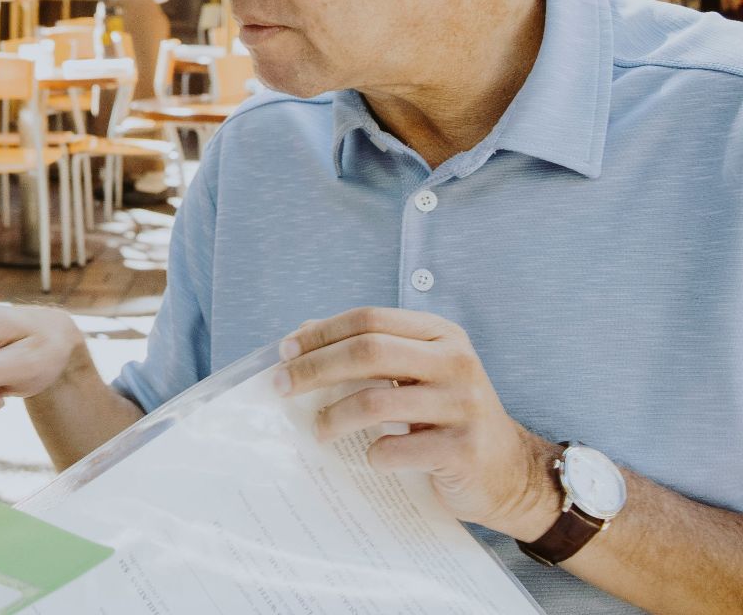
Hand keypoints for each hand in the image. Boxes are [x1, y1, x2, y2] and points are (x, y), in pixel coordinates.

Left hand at [276, 308, 557, 538]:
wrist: (509, 471)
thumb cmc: (447, 417)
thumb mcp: (416, 372)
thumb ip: (368, 350)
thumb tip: (302, 334)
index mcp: (440, 334)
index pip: (369, 319)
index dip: (321, 333)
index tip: (284, 352)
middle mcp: (456, 361)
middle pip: (368, 352)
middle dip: (314, 369)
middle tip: (281, 387)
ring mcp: (464, 405)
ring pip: (376, 402)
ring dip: (333, 417)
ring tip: (317, 430)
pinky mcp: (464, 449)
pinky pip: (397, 449)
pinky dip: (372, 454)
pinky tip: (370, 458)